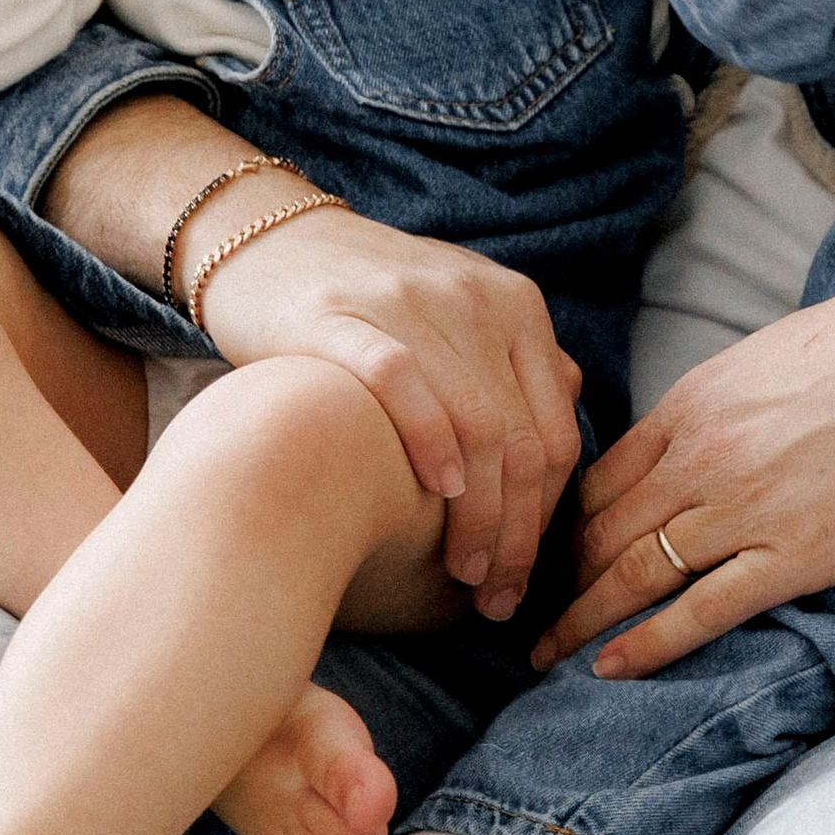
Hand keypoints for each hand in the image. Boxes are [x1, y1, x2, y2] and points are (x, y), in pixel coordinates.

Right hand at [190, 198, 582, 613]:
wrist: (265, 238)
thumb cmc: (370, 301)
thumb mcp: (460, 313)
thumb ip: (513, 359)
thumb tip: (569, 403)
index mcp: (516, 308)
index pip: (555, 433)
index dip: (546, 519)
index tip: (525, 579)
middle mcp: (475, 300)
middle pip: (521, 440)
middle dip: (516, 534)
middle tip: (496, 596)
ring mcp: (411, 303)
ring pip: (476, 424)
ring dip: (477, 514)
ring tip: (464, 573)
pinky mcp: (342, 314)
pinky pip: (403, 382)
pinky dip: (428, 441)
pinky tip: (435, 492)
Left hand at [539, 245, 834, 676]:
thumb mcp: (757, 362)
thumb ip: (709, 410)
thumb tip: (679, 445)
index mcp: (689, 408)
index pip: (597, 481)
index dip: (562, 528)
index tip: (546, 560)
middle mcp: (701, 459)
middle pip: (601, 533)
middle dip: (555, 581)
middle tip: (521, 617)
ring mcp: (745, 509)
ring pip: (635, 574)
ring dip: (581, 621)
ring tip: (545, 654)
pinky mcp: (795, 554)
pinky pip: (703, 611)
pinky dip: (648, 644)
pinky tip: (610, 668)